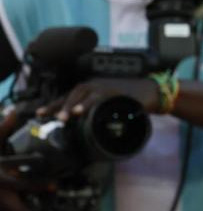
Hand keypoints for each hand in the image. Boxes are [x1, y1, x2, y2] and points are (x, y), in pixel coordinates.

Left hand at [35, 77, 160, 122]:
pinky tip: (79, 111)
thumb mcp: (112, 105)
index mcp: (93, 89)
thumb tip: (82, 126)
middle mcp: (96, 84)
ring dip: (70, 105)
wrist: (153, 93)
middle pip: (72, 93)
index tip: (39, 114)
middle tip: (47, 116)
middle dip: (58, 105)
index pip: (69, 96)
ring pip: (82, 93)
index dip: (54, 104)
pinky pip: (98, 97)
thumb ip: (97, 111)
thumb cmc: (132, 100)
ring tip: (62, 117)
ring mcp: (105, 86)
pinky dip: (87, 103)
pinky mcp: (114, 90)